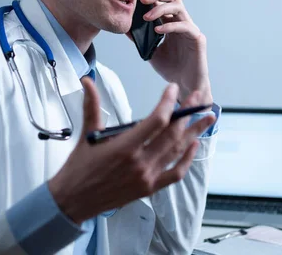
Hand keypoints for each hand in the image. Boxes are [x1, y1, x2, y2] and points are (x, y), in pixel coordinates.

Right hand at [48, 77, 215, 223]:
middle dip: (188, 113)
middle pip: (173, 134)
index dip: (168, 102)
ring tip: (208, 117)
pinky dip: (186, 159)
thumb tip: (87, 81)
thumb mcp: (86, 134)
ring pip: (177, 151)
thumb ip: (92, 105)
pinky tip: (193, 145)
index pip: (156, 120)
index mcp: (124, 147)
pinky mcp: (149, 188)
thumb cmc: (78, 168)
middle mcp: (139, 163)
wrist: (72, 201)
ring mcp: (147, 177)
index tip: (173, 89)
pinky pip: (175, 173)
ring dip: (194, 133)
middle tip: (199, 98)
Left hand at [140, 0, 212, 103]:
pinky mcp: (197, 38)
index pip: (163, 2)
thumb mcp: (151, 52)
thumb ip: (141, 39)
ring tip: (146, 18)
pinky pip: (185, 26)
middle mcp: (182, 23)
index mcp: (172, 23)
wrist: (184, 86)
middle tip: (142, 0)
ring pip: (179, 8)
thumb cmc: (171, 69)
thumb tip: (126, 27)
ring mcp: (191, 29)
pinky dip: (170, 26)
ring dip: (161, 9)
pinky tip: (158, 30)